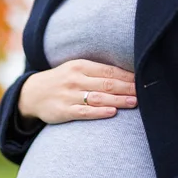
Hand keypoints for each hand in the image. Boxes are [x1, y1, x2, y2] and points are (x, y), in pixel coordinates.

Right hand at [17, 59, 136, 124]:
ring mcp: (69, 95)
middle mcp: (75, 79)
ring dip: (118, 100)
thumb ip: (97, 72)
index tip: (144, 80)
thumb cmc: (62, 81)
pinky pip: (84, 112)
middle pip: (106, 83)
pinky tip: (112, 112)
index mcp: (80, 66)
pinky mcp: (63, 111)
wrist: (32, 94)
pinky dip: (98, 112)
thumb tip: (127, 76)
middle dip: (127, 88)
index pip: (109, 70)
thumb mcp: (75, 70)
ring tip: (134, 102)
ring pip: (98, 97)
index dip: (127, 76)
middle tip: (145, 92)